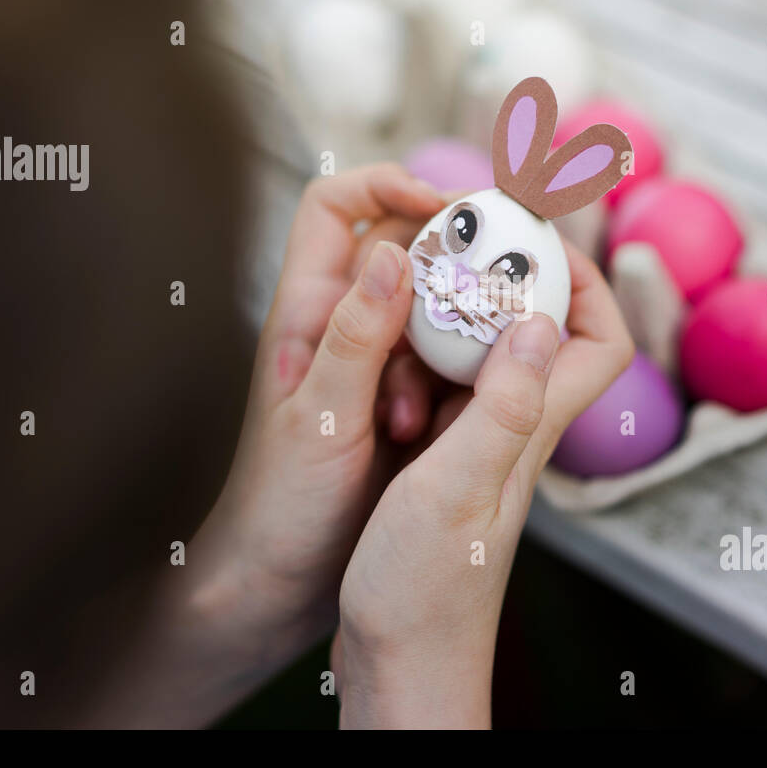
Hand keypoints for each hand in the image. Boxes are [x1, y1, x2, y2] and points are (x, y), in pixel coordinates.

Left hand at [88, 163, 447, 725]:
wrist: (275, 584)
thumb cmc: (277, 505)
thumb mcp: (318, 420)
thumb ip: (355, 338)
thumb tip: (394, 253)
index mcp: (305, 311)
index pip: (337, 204)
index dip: (388, 183)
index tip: (447, 207)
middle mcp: (342, 325)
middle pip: (405, 246)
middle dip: (447, 262)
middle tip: (491, 287)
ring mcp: (375, 363)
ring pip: (435, 307)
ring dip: (452, 338)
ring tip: (428, 406)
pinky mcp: (403, 401)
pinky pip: (448, 361)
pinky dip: (460, 377)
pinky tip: (441, 426)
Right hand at [332, 241, 633, 727]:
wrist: (400, 666)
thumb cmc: (425, 593)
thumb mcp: (456, 489)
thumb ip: (500, 407)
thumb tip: (536, 322)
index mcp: (530, 431)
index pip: (600, 342)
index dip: (586, 281)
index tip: (537, 239)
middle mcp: (517, 432)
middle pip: (550, 333)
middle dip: (520, 273)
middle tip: (470, 235)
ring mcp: (481, 448)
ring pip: (494, 354)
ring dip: (466, 310)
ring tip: (420, 276)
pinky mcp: (444, 466)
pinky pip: (450, 385)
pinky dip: (427, 352)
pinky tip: (387, 345)